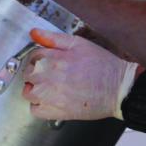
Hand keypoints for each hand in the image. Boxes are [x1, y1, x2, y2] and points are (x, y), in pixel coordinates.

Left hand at [22, 28, 137, 121]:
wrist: (118, 88)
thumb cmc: (102, 65)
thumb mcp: (79, 44)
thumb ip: (53, 38)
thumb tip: (34, 32)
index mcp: (53, 59)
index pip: (32, 56)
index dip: (41, 58)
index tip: (49, 61)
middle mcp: (48, 78)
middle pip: (28, 74)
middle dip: (37, 72)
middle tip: (52, 74)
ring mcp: (51, 97)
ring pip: (28, 93)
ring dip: (36, 89)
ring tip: (51, 87)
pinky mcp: (56, 112)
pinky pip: (35, 110)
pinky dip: (39, 105)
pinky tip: (51, 100)